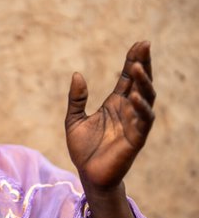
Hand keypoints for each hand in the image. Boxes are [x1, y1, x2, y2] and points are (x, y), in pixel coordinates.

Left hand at [65, 41, 154, 190]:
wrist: (87, 174)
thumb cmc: (83, 148)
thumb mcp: (74, 119)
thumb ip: (76, 98)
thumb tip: (77, 74)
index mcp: (114, 104)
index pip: (127, 78)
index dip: (133, 61)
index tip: (139, 43)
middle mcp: (127, 110)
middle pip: (139, 83)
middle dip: (143, 64)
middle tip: (145, 45)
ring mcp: (133, 123)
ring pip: (145, 98)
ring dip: (143, 82)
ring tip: (138, 66)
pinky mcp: (136, 139)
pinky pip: (143, 121)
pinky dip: (141, 108)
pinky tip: (134, 97)